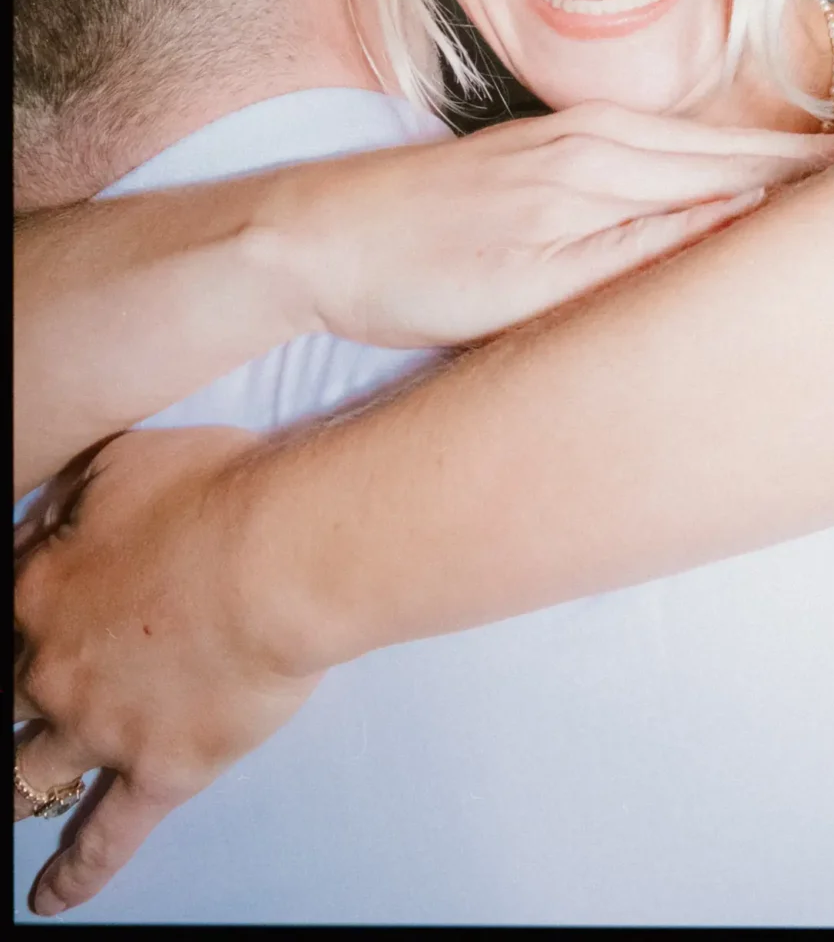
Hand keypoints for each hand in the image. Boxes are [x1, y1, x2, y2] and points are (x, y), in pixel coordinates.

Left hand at [14, 426, 313, 915]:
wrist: (282, 557)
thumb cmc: (215, 491)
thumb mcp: (125, 462)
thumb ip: (72, 502)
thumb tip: (45, 525)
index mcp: (39, 590)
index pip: (10, 605)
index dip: (29, 605)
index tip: (46, 606)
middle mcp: (52, 668)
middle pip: (11, 693)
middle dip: (18, 690)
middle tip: (35, 691)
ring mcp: (101, 728)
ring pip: (32, 770)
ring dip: (21, 779)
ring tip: (14, 795)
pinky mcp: (159, 772)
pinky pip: (105, 837)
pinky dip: (75, 872)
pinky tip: (48, 898)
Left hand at [275, 102, 833, 346]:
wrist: (318, 234)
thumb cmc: (421, 271)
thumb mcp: (537, 284)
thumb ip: (644, 251)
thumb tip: (744, 222)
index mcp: (610, 164)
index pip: (747, 172)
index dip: (825, 184)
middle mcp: (605, 136)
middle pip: (739, 151)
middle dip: (821, 168)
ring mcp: (579, 136)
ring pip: (706, 150)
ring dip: (777, 164)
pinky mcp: (555, 148)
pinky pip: (667, 154)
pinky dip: (721, 167)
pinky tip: (738, 185)